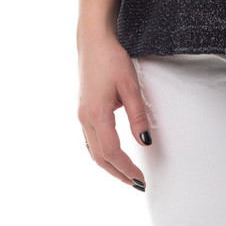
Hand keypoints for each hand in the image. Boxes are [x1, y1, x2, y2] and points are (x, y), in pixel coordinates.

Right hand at [77, 30, 151, 189]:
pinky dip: (101, 153)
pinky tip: (111, 156)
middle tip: (135, 184)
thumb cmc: (112, 59)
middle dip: (118, 173)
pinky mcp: (83, 111)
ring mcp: (81, 115)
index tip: (140, 179)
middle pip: (100, 157)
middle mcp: (85, 119)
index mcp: (97, 114)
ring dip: (109, 166)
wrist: (93, 41)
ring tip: (126, 175)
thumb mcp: (130, 85)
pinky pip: (90, 141)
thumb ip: (137, 115)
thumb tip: (144, 141)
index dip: (126, 168)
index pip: (112, 152)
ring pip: (93, 151)